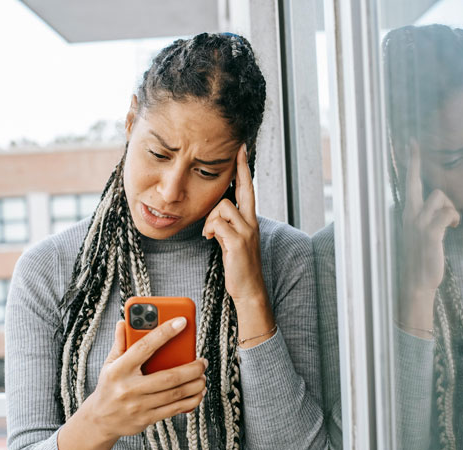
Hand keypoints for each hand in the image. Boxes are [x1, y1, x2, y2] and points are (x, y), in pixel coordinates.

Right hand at [82, 318, 207, 439]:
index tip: (182, 322)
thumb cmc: (109, 386)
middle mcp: (129, 388)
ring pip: (174, 394)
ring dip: (195, 385)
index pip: (144, 347)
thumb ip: (120, 343)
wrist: (100, 420)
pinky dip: (190, 401)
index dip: (164, 333)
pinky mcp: (146, 419)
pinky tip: (198, 393)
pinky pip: (174, 409)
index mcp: (119, 369)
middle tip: (203, 361)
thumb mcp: (110, 363)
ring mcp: (138, 406)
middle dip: (191, 368)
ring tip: (203, 376)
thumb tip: (124, 322)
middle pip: (168, 377)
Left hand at [202, 144, 267, 306]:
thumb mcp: (234, 240)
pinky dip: (211, 230)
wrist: (249, 288)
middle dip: (240, 168)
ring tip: (210, 233)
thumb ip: (228, 224)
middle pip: (244, 189)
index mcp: (250, 220)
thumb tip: (215, 214)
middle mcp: (252, 222)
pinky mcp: (239, 241)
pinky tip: (211, 239)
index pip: (247, 189)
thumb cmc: (239, 265)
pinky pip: (219, 224)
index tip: (241, 150)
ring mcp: (247, 231)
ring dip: (211, 218)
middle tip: (238, 149)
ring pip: (223, 206)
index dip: (244, 169)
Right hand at [397, 145, 459, 333]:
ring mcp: (417, 223)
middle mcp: (409, 215)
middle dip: (414, 162)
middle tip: (414, 143)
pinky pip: (447, 213)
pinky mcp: (429, 232)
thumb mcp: (421, 234)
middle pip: (414, 182)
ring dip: (450, 206)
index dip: (411, 163)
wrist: (416, 282)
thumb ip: (426, 216)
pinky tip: (454, 226)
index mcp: (407, 214)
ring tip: (451, 221)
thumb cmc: (421, 258)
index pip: (408, 184)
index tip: (412, 145)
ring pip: (439, 196)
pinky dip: (454, 217)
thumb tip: (440, 203)